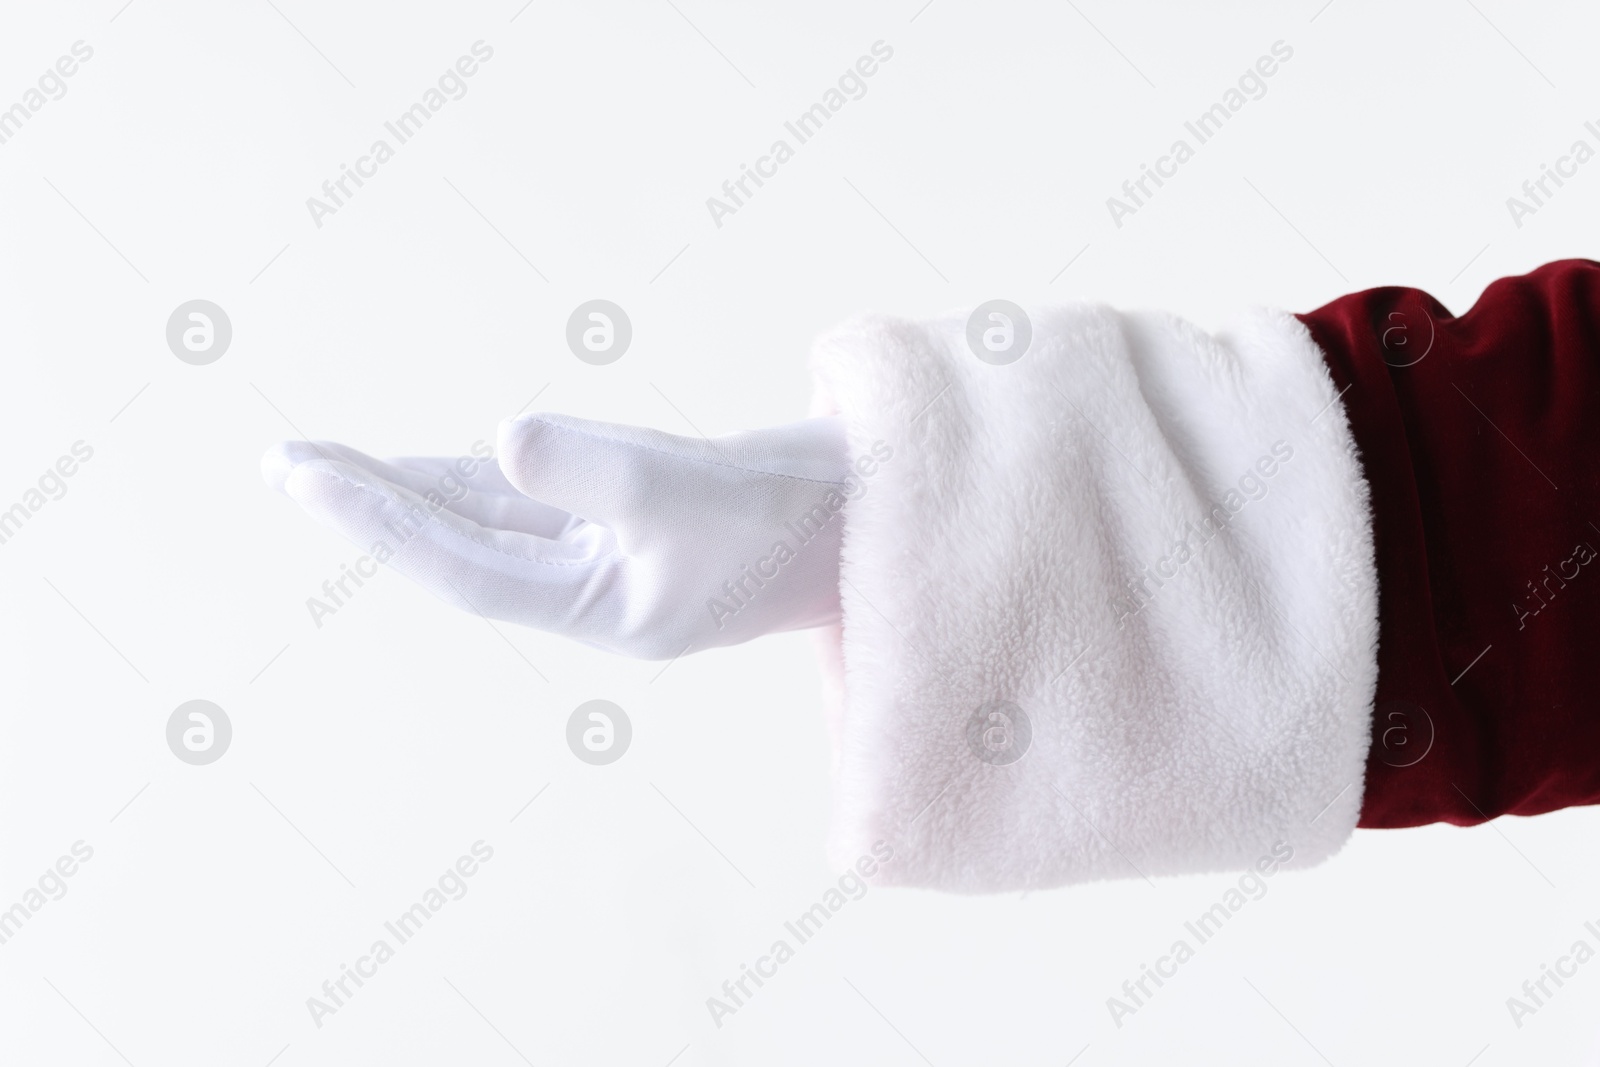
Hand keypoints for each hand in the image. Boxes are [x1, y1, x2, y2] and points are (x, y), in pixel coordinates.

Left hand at [262, 413, 851, 658]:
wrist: (867, 516)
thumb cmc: (795, 518)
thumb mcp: (698, 492)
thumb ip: (601, 469)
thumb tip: (501, 439)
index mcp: (601, 610)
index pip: (466, 568)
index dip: (384, 521)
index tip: (306, 472)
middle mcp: (590, 590)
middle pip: (460, 546)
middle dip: (374, 506)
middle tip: (285, 464)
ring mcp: (606, 555)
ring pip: (487, 521)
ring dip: (412, 491)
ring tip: (329, 464)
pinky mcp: (624, 520)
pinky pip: (528, 500)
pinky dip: (473, 478)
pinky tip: (429, 463)